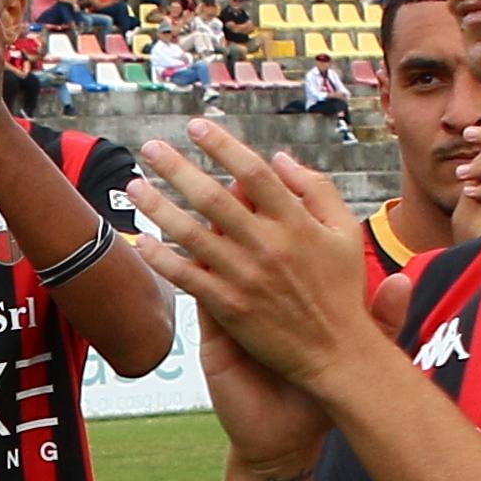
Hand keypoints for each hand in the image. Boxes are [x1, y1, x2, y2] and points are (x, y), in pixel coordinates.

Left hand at [128, 121, 392, 418]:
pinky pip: (187, 276)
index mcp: (296, 222)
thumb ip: (316, 190)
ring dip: (159, 206)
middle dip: (177, 167)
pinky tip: (142, 240)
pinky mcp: (229, 307)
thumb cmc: (342, 291)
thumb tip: (280, 158)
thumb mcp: (345, 231)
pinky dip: (162, 257)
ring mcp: (245, 276)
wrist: (337, 354)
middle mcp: (268, 245)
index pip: (252, 172)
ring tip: (135, 186)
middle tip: (151, 147)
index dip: (222, 146)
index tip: (197, 127)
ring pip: (192, 233)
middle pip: (213, 196)